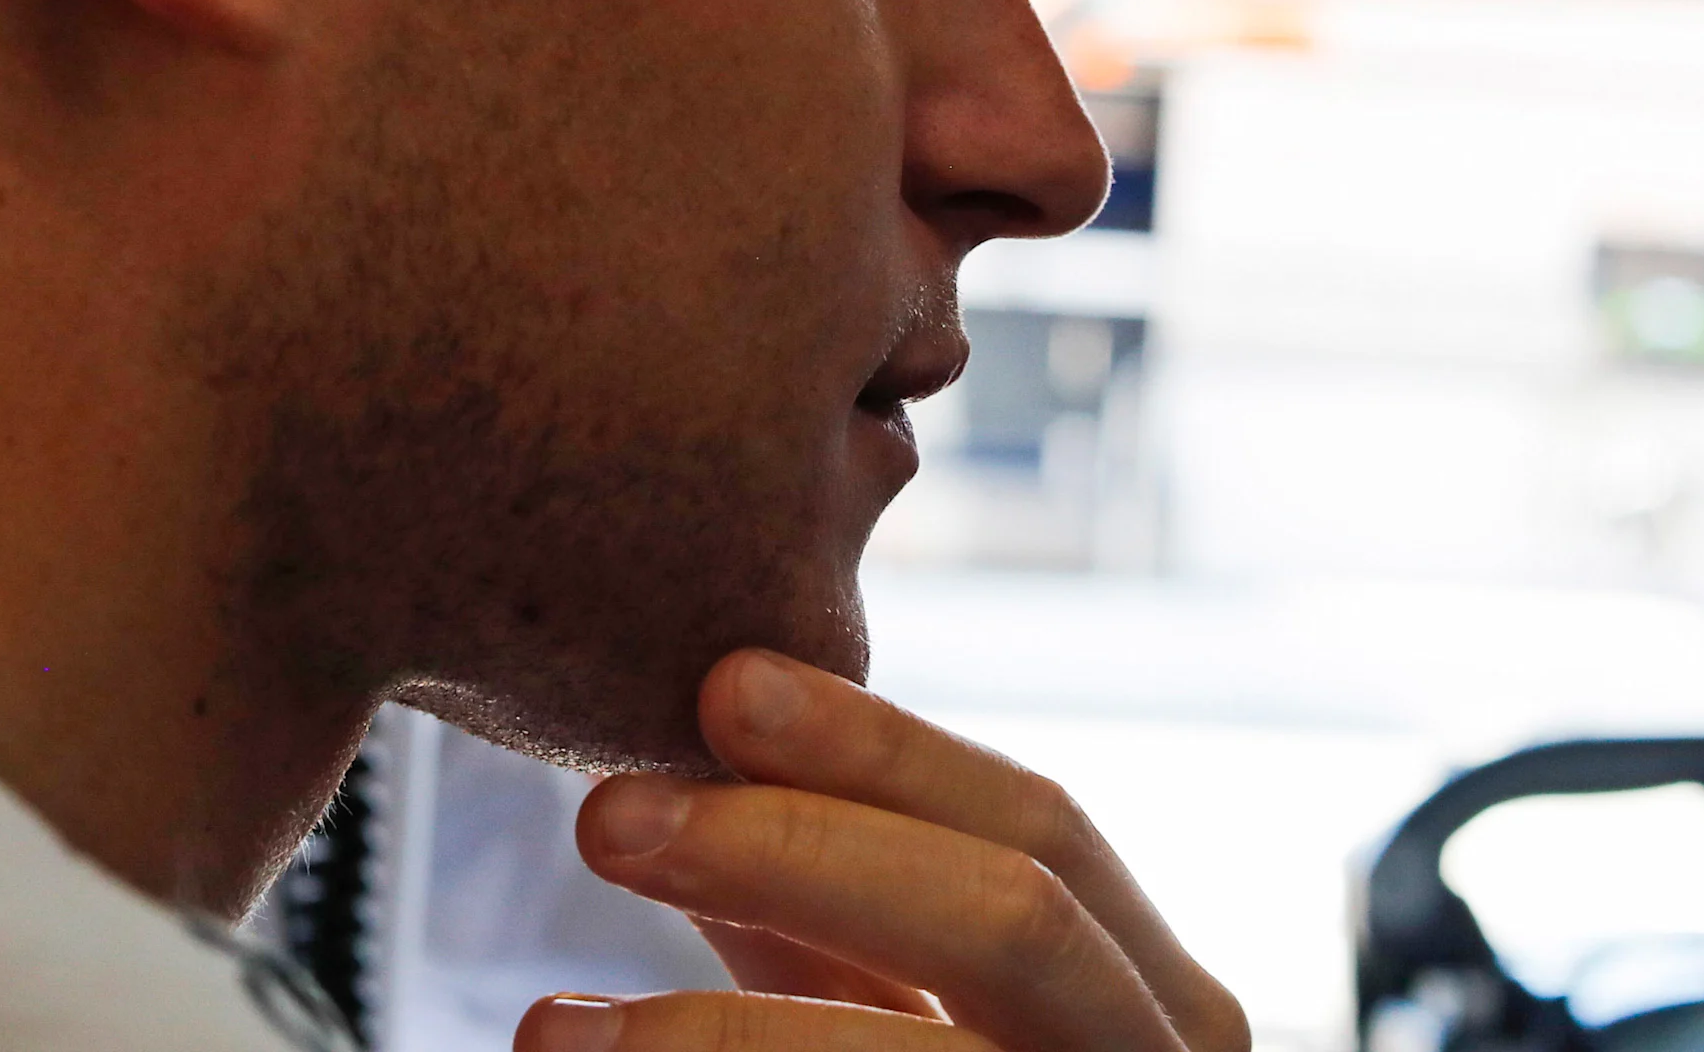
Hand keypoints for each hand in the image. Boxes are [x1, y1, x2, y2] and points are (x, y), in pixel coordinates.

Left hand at [513, 649, 1247, 1051]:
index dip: (883, 750)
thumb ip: (842, 930)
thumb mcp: (931, 1035)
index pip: (1041, 831)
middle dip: (803, 849)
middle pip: (1011, 920)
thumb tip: (687, 771)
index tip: (715, 687)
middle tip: (607, 816)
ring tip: (549, 1029)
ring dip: (727, 1040)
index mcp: (1155, 1001)